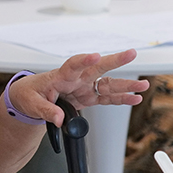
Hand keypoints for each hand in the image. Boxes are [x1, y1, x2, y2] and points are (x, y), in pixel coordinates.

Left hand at [5, 49, 148, 125]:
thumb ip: (46, 110)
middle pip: (97, 68)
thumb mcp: (31, 103)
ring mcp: (84, 87)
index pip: (72, 65)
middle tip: (132, 54)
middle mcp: (76, 79)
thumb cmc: (29, 95)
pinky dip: (121, 99)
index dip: (83, 60)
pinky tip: (135, 98)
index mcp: (59, 76)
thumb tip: (59, 119)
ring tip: (143, 85)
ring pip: (108, 84)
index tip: (95, 56)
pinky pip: (107, 98)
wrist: (30, 98)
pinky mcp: (88, 98)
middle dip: (115, 61)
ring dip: (126, 85)